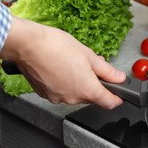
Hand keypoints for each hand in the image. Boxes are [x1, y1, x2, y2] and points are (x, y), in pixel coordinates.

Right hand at [0, 16, 125, 108]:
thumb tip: (119, 78)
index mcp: (87, 90)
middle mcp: (72, 98)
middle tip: (92, 67)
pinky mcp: (45, 94)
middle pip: (92, 97)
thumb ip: (107, 71)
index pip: (109, 103)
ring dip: (79, 83)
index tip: (120, 95)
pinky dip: (65, 83)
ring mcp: (58, 98)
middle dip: (95, 84)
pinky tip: (61, 68)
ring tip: (73, 64)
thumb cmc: (55, 47)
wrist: (27, 44)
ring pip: (76, 94)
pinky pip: (61, 92)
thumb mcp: (89, 56)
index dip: (117, 99)